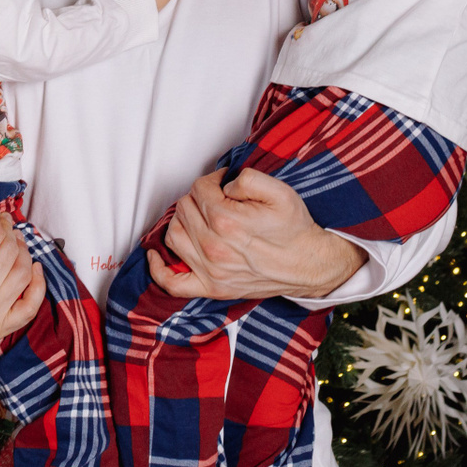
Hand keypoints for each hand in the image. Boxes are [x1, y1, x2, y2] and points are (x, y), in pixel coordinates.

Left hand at [147, 168, 364, 299]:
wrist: (310, 264)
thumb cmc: (295, 230)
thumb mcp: (279, 191)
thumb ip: (247, 178)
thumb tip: (224, 183)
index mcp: (227, 221)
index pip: (198, 190)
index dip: (211, 181)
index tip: (223, 184)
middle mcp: (214, 247)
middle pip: (184, 209)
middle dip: (198, 198)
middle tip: (216, 199)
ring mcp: (210, 271)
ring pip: (173, 235)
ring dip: (181, 221)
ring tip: (198, 217)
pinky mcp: (212, 288)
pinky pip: (172, 283)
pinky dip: (158, 269)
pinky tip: (156, 255)